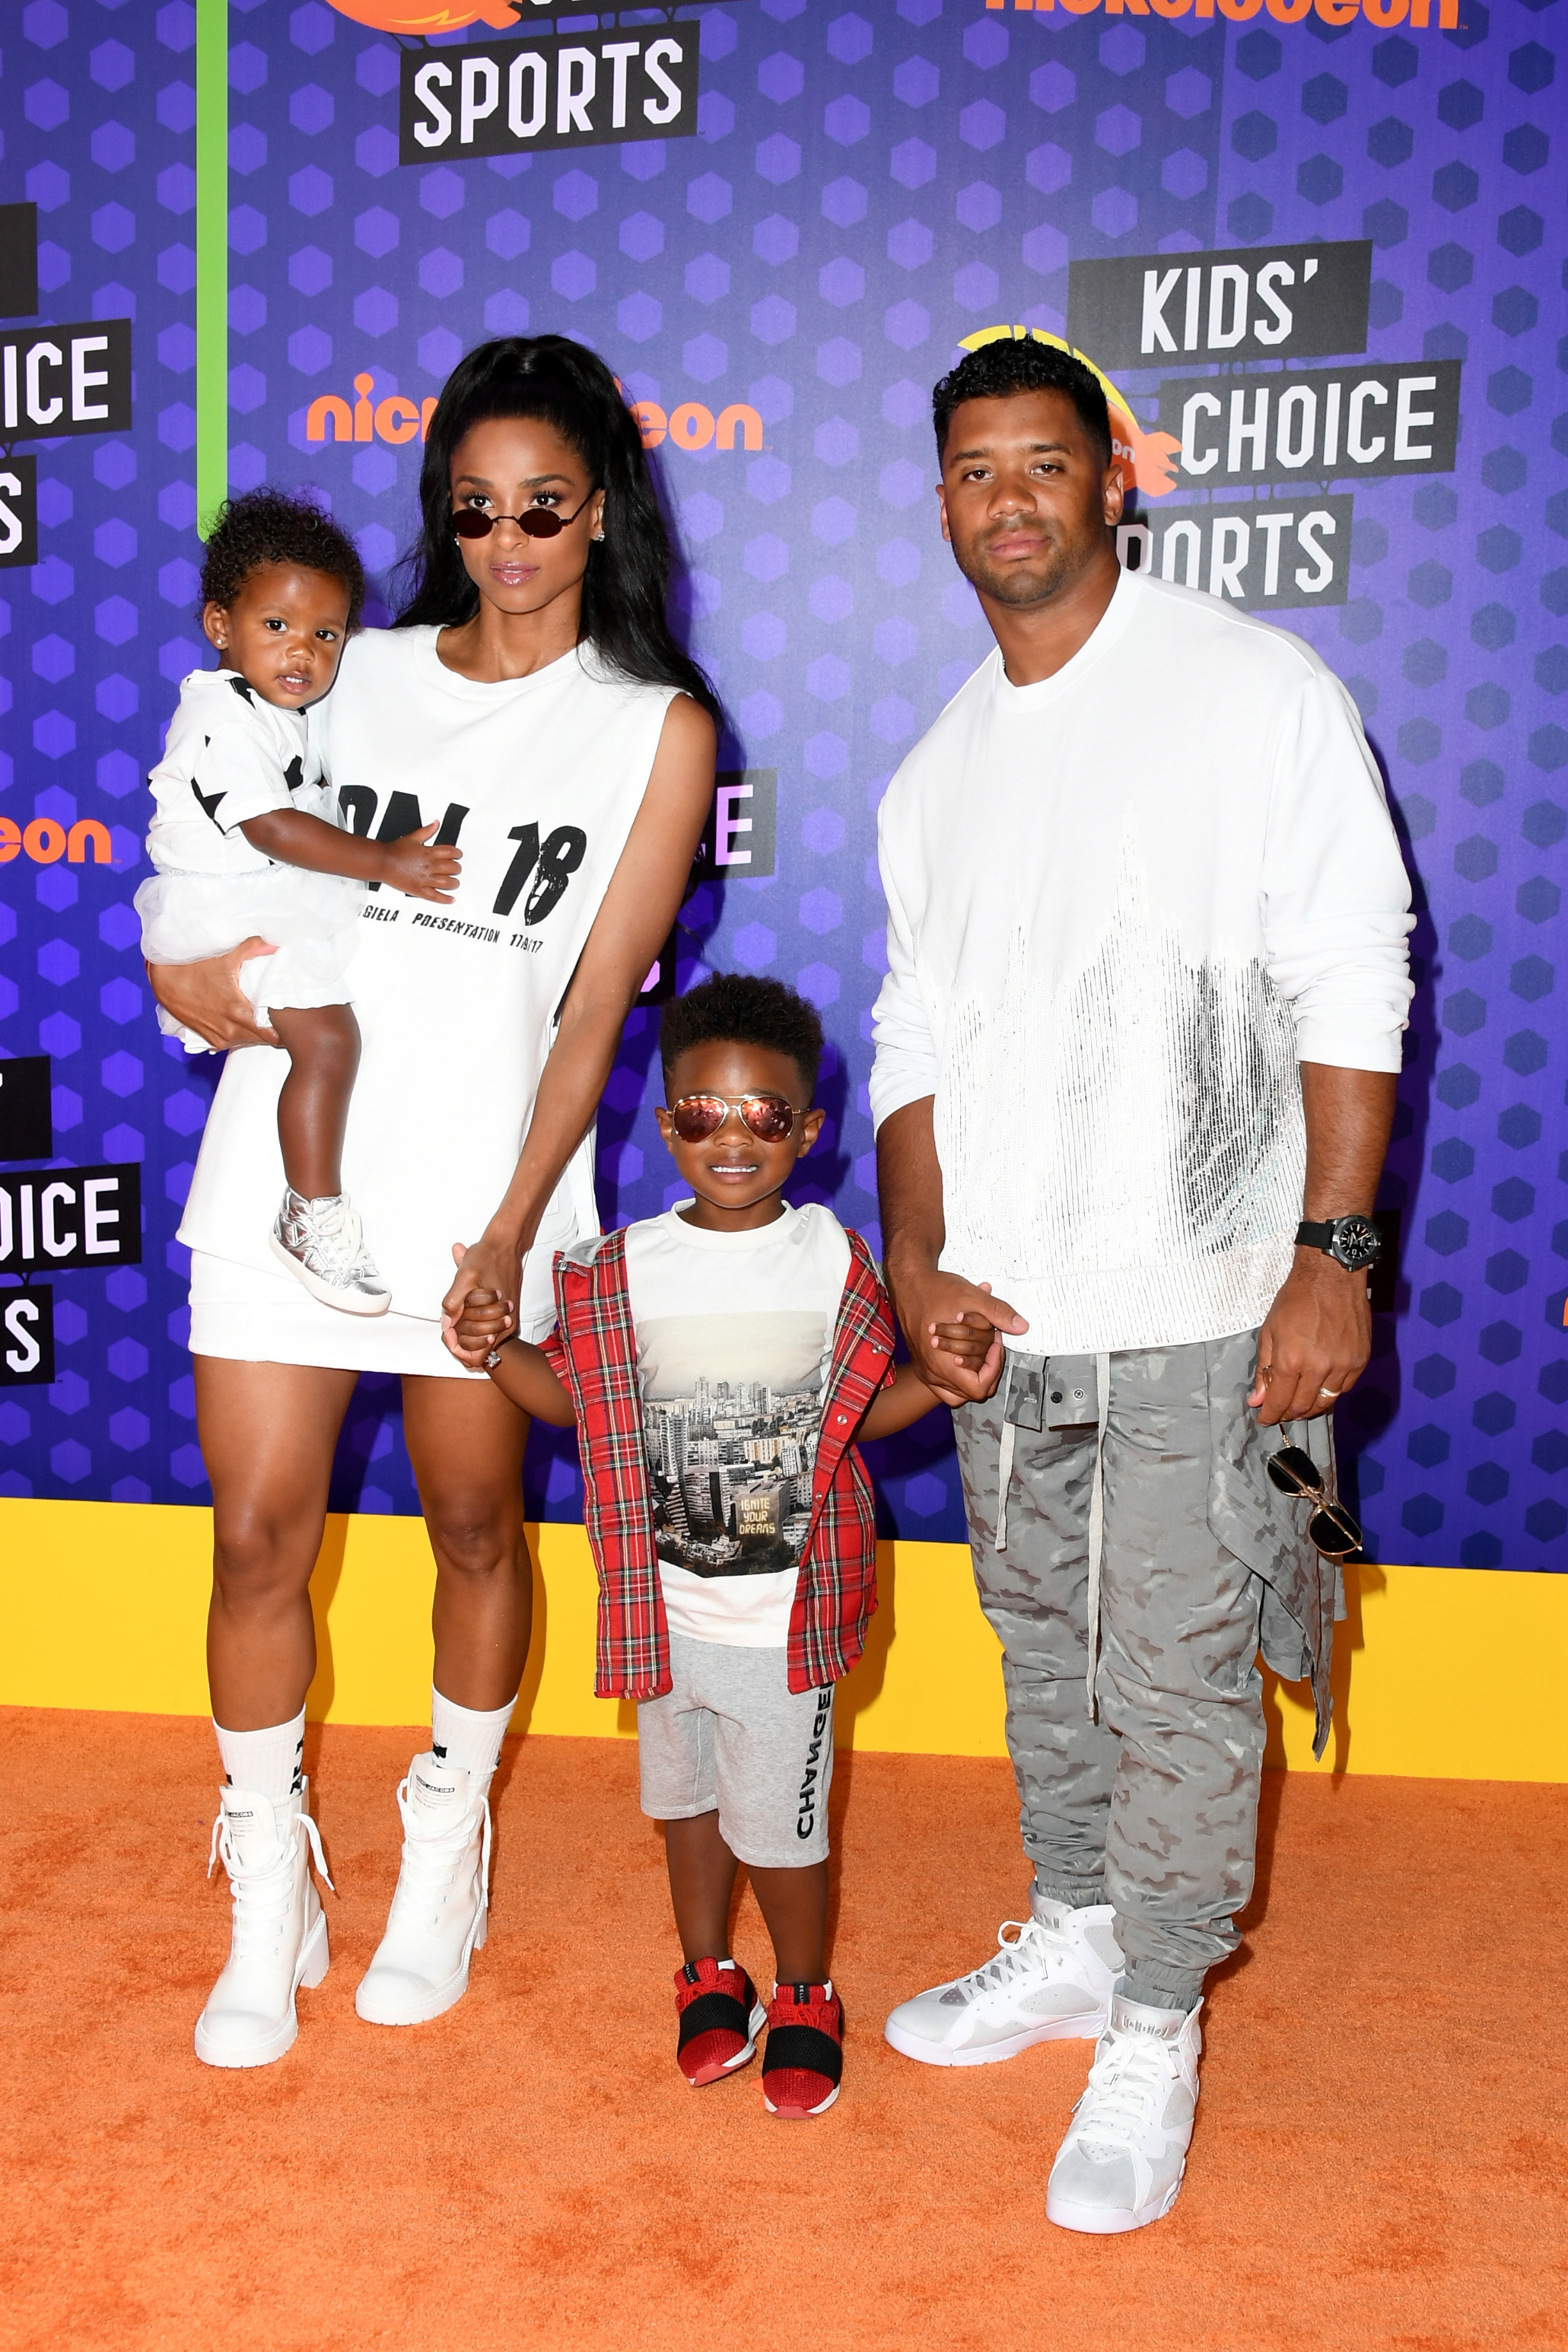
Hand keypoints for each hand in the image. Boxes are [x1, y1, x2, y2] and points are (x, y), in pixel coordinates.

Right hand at [145, 936, 280, 1050]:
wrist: (163, 981)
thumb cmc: (193, 968)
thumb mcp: (224, 957)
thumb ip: (253, 948)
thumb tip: (275, 942)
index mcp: (238, 1013)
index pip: (273, 1034)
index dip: (284, 1029)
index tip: (292, 1019)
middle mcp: (230, 1030)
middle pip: (265, 1040)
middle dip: (275, 1030)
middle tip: (283, 1017)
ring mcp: (220, 1038)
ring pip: (250, 1042)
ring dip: (258, 1033)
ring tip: (267, 1019)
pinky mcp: (211, 1040)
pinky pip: (235, 1043)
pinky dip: (243, 1035)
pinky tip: (246, 1022)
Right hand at [378, 821, 460, 903]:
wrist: (382, 862)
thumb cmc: (394, 850)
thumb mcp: (412, 837)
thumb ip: (426, 831)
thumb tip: (435, 824)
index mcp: (428, 852)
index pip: (450, 852)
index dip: (457, 853)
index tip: (458, 855)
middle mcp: (428, 866)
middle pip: (451, 868)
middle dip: (457, 868)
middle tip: (456, 869)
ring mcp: (424, 879)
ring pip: (447, 883)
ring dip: (454, 883)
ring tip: (454, 882)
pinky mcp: (418, 890)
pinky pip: (435, 896)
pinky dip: (445, 899)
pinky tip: (451, 899)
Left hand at [442, 1237, 520, 1365]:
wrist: (506, 1245)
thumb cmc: (487, 1257)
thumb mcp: (465, 1274)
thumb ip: (454, 1301)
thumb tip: (446, 1323)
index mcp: (498, 1323)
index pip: (475, 1358)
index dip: (458, 1350)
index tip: (448, 1332)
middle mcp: (505, 1327)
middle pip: (477, 1352)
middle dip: (459, 1339)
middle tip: (448, 1322)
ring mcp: (506, 1321)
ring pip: (481, 1341)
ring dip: (466, 1332)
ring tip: (456, 1314)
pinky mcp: (506, 1315)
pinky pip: (487, 1330)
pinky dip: (473, 1324)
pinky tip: (465, 1309)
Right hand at [886, 1264, 1026, 1406]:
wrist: (909, 1285)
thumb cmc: (934, 1290)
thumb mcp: (971, 1297)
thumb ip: (998, 1313)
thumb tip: (1021, 1327)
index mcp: (942, 1363)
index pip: (978, 1389)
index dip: (994, 1369)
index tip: (995, 1346)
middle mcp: (932, 1373)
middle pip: (972, 1392)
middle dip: (988, 1369)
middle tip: (991, 1344)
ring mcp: (926, 1372)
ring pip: (958, 1392)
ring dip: (974, 1375)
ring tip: (980, 1353)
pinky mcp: (923, 1366)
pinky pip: (945, 1385)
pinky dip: (959, 1377)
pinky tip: (966, 1357)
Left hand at [1249, 1249, 1370, 1425]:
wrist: (1332, 1278)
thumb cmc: (1295, 1301)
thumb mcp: (1270, 1332)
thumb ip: (1264, 1369)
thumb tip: (1258, 1400)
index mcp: (1292, 1361)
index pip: (1280, 1402)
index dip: (1270, 1415)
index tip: (1264, 1419)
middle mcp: (1319, 1369)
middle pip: (1303, 1407)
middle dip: (1288, 1414)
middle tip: (1280, 1412)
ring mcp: (1343, 1366)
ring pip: (1325, 1402)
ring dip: (1309, 1407)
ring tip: (1299, 1404)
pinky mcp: (1360, 1361)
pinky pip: (1344, 1389)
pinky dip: (1330, 1394)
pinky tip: (1320, 1389)